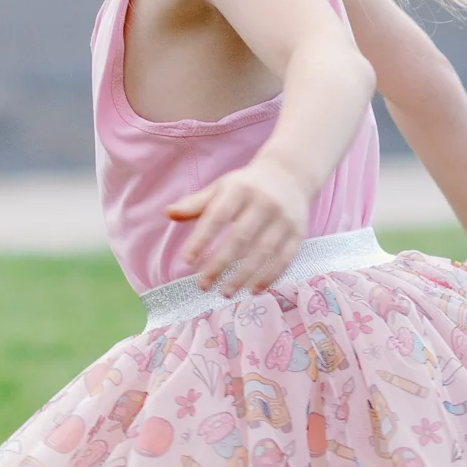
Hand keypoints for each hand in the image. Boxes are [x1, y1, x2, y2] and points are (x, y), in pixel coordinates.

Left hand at [166, 160, 310, 293]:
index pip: (218, 216)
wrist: (291, 174)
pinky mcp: (298, 232)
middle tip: (202, 285)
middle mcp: (264, 202)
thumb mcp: (221, 188)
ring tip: (225, 292)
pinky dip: (269, 277)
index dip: (201, 239)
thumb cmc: (247, 186)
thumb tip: (168, 213)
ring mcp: (284, 218)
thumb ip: (196, 204)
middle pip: (240, 238)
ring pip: (263, 252)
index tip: (185, 261)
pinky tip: (254, 290)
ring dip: (243, 276)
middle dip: (220, 264)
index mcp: (240, 189)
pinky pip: (284, 259)